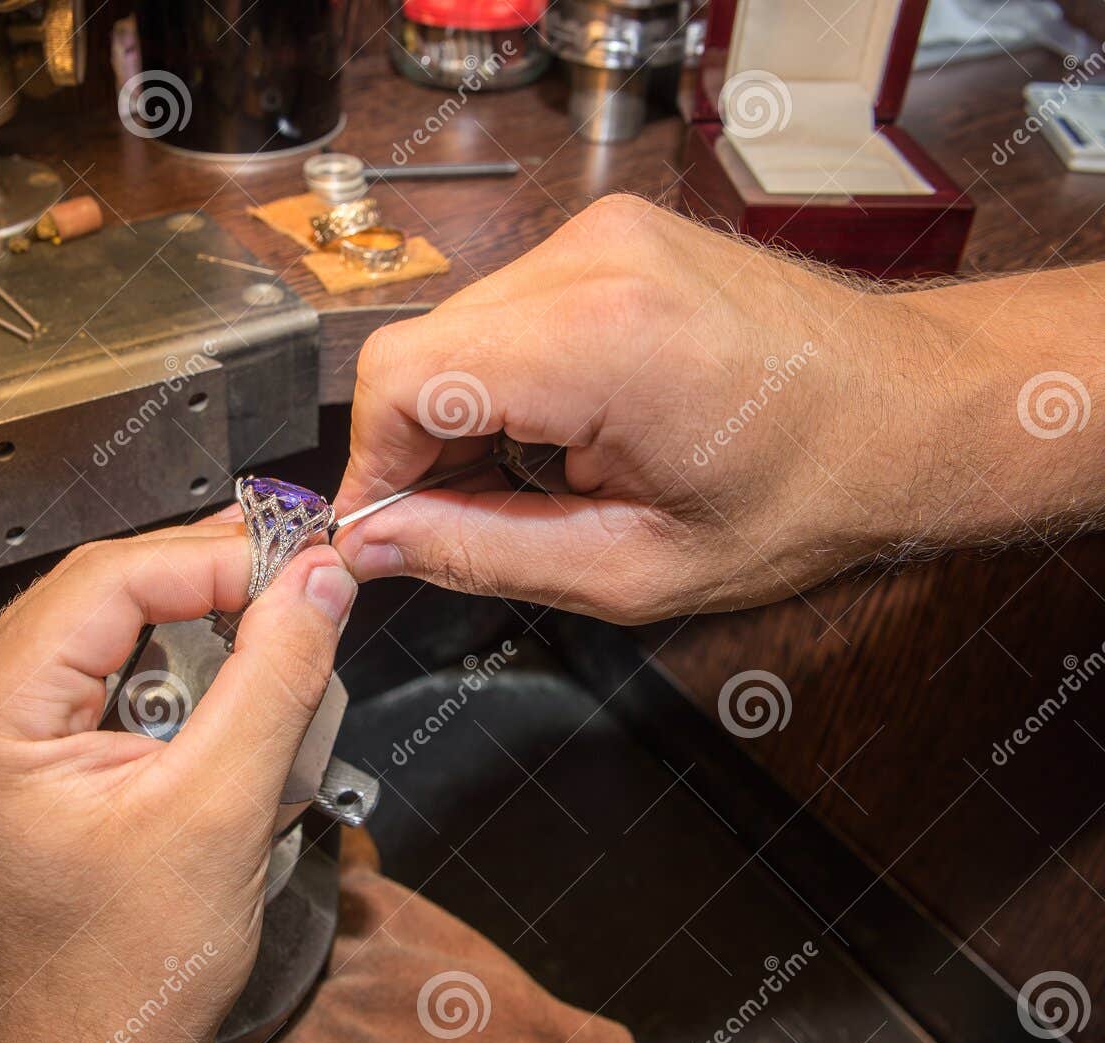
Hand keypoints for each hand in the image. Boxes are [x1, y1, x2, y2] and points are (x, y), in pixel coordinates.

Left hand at [0, 524, 354, 1042]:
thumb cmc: (122, 979)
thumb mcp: (218, 814)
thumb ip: (272, 680)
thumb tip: (314, 581)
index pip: (106, 580)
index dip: (213, 558)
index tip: (299, 561)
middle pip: (102, 593)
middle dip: (208, 580)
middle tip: (302, 571)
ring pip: (108, 629)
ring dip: (198, 623)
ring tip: (279, 624)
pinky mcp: (28, 759)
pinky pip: (107, 677)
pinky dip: (179, 672)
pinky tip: (234, 682)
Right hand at [333, 194, 1102, 622]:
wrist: (911, 409)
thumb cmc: (807, 494)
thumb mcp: (635, 567)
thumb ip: (483, 552)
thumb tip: (376, 542)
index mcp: (601, 340)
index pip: (402, 380)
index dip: (372, 466)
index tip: (384, 532)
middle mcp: (593, 260)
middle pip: (417, 350)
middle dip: (415, 447)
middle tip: (461, 523)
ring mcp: (601, 234)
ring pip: (454, 330)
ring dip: (462, 413)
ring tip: (536, 478)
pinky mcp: (610, 234)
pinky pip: (502, 310)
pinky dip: (502, 378)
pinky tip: (561, 430)